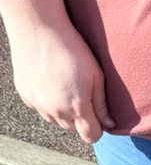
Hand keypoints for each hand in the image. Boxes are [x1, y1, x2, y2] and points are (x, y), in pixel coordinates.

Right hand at [8, 20, 113, 143]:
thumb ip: (102, 104)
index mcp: (77, 107)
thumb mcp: (96, 76)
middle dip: (81, 119)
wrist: (38, 28)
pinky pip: (41, 109)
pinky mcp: (26, 96)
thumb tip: (109, 125)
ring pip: (56, 120)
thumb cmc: (72, 49)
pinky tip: (50, 82)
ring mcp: (39, 104)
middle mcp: (56, 111)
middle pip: (74, 129)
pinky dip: (47, 102)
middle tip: (81, 95)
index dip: (98, 130)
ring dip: (63, 112)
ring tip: (65, 87)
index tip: (99, 118)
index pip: (91, 136)